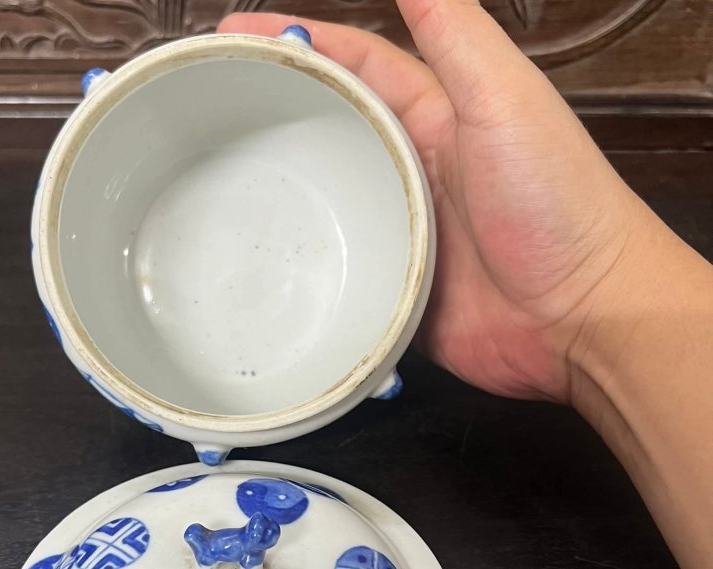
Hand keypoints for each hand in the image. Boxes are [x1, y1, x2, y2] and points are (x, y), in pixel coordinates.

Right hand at [219, 1, 650, 403]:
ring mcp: (400, 233)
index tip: (233, 35)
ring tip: (212, 181)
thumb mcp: (505, 99)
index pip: (354, 64)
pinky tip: (260, 263)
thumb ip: (455, 33)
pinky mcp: (394, 289)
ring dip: (278, 191)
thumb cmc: (557, 205)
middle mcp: (412, 171)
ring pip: (325, 203)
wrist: (580, 316)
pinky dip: (301, 266)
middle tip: (206, 106)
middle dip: (270, 113)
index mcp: (436, 117)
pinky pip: (336, 273)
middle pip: (329, 131)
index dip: (296, 41)